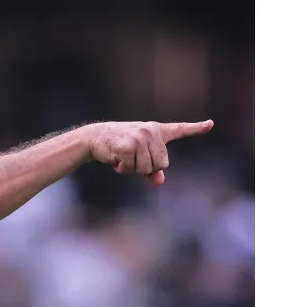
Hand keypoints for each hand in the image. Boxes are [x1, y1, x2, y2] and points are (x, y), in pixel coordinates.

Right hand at [85, 120, 213, 185]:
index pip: (179, 129)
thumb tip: (159, 181)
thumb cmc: (118, 146)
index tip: (210, 124)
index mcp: (156, 130)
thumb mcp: (138, 156)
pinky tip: (115, 158)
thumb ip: (152, 169)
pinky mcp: (127, 145)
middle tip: (131, 158)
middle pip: (161, 164)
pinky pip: (131, 168)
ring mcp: (140, 137)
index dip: (196, 128)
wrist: (95, 137)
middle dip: (146, 167)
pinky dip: (122, 168)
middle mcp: (151, 131)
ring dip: (132, 169)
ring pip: (147, 168)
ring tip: (122, 157)